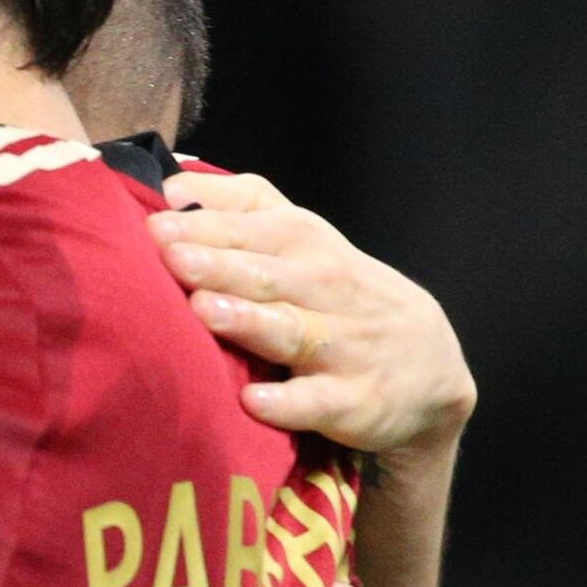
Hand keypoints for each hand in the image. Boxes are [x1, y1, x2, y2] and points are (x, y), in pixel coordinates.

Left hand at [151, 171, 472, 463]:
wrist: (431, 366)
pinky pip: (320, 401)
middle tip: (170, 258)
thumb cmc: (339, 294)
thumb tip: (172, 184)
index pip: (258, 229)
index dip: (209, 226)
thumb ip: (243, 206)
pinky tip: (252, 400)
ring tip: (204, 311)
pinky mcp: (355, 402)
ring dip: (249, 321)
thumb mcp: (305, 240)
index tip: (156, 225)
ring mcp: (345, 348)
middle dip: (220, 265)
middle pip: (269, 275)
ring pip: (292, 331)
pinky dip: (289, 402)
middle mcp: (328, 290)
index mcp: (309, 247)